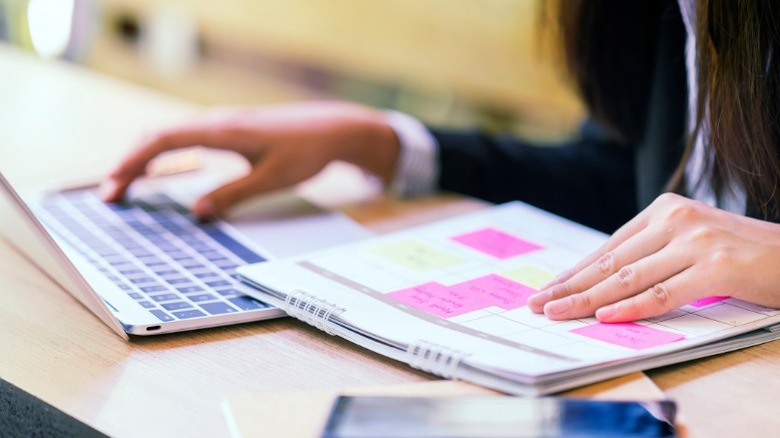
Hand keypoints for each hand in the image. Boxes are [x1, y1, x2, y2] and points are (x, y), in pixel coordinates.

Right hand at [100, 101, 399, 217]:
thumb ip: (234, 194)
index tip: (114, 185)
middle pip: (159, 136)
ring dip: (145, 158)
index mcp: (223, 131)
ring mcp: (222, 124)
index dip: (134, 162)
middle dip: (130, 163)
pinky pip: (186, 138)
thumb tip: (197, 212)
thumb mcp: (272, 179)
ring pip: (170, 135)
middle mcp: (217, 122)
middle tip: (110, 194)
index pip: (164, 141)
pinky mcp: (230, 130)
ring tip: (125, 185)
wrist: (332, 129)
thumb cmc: (306, 152)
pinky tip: (160, 172)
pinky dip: (164, 154)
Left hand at [527, 192, 779, 321]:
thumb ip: (652, 253)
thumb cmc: (741, 253)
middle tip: (538, 303)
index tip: (549, 288)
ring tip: (558, 312)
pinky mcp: (717, 266)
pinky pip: (664, 293)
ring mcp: (696, 240)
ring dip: (588, 299)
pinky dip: (631, 307)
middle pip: (611, 260)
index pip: (609, 246)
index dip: (575, 271)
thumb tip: (602, 280)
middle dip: (570, 285)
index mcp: (665, 209)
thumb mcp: (690, 242)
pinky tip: (604, 316)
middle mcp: (676, 219)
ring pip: (629, 277)